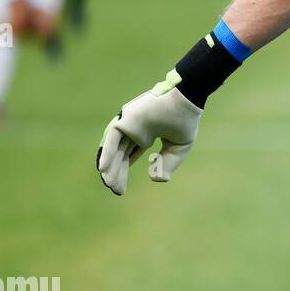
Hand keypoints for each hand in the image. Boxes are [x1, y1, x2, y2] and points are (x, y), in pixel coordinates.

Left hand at [96, 72, 201, 195]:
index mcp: (146, 134)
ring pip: (115, 149)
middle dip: (118, 173)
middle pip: (121, 155)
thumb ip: (167, 163)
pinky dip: (108, 153)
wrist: (186, 100)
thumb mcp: (178, 148)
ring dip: (111, 167)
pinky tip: (104, 169)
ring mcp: (129, 124)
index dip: (124, 170)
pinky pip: (112, 139)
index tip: (121, 187)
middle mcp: (134, 129)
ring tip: (110, 184)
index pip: (129, 154)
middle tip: (116, 190)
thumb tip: (155, 178)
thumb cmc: (184, 120)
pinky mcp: (125, 119)